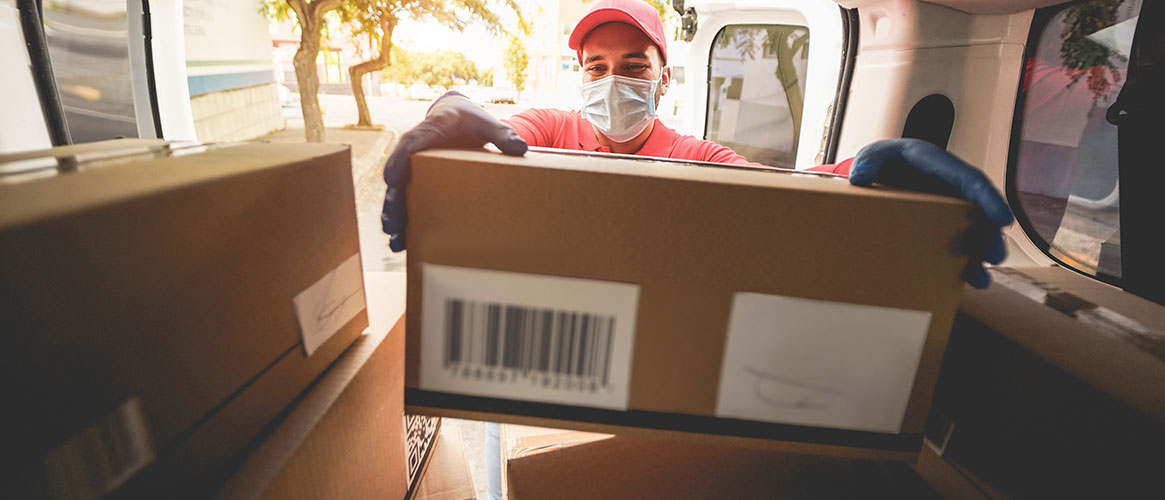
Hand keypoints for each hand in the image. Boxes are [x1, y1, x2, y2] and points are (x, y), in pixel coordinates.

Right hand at [381, 91, 527, 251]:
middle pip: (396, 178)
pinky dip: (404, 221)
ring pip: (397, 194)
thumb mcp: (487, 123)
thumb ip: (502, 135)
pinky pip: (406, 201)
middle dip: (392, 203)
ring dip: (394, 218)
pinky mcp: (417, 181)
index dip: (397, 162)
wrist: (458, 117)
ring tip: (395, 242)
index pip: (408, 146)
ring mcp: (412, 169)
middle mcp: (412, 153)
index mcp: (427, 133)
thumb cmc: (471, 120)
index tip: (392, 180)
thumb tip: (522, 148)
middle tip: (392, 225)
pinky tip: (403, 242)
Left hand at [848, 139, 1014, 288]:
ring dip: (980, 253)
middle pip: (979, 210)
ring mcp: (950, 206)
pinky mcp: (943, 223)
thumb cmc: (882, 161)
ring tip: (980, 277)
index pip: (969, 180)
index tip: (1002, 218)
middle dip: (989, 234)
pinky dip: (964, 260)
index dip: (988, 199)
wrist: (878, 173)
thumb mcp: (873, 156)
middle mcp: (951, 186)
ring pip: (974, 230)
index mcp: (939, 166)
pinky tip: (967, 278)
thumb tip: (860, 177)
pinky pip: (960, 242)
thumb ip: (868, 162)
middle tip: (992, 255)